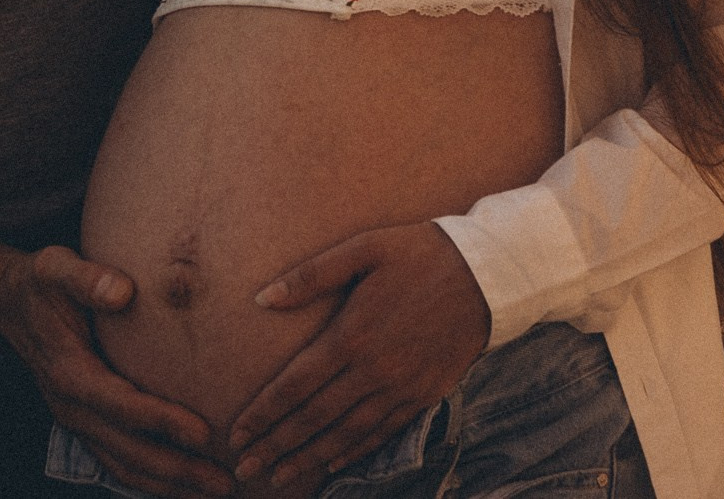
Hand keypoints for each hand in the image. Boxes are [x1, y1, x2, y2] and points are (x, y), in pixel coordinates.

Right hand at [0, 245, 229, 497]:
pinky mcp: (85, 425)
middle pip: (129, 452)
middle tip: (226, 483)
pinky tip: (184, 485)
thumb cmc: (41, 284)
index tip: (204, 434)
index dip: (163, 422)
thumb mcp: (56, 267)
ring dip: (170, 485)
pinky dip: (151, 480)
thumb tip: (123, 291)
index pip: (122, 406)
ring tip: (218, 492)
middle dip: (178, 471)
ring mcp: (77, 422)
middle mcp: (72, 408)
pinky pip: (119, 463)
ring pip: (125, 467)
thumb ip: (87, 278)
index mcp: (69, 373)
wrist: (9, 305)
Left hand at [226, 224, 487, 489]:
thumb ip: (312, 275)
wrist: (487, 273)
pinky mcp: (424, 396)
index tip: (236, 434)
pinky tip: (331, 463)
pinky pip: (381, 433)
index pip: (295, 386)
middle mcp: (373, 371)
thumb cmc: (419, 253)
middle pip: (314, 418)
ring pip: (346, 435)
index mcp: (351, 335)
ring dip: (308, 458)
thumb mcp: (364, 248)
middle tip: (244, 468)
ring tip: (279, 476)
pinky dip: (353, 453)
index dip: (263, 414)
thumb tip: (263, 298)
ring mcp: (400, 388)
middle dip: (276, 445)